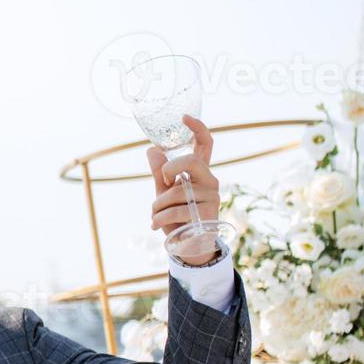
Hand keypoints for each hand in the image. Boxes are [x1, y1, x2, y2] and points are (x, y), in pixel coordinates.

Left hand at [148, 114, 220, 265]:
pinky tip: (156, 226)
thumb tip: (152, 149)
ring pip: (175, 192)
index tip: (184, 117)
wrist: (188, 246)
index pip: (205, 145)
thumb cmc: (177, 217)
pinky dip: (158, 218)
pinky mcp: (207, 213)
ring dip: (157, 206)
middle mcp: (210, 181)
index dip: (197, 128)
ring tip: (156, 217)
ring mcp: (211, 197)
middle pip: (189, 161)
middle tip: (162, 182)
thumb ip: (160, 172)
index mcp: (200, 173)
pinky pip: (174, 210)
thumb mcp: (164, 193)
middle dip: (168, 170)